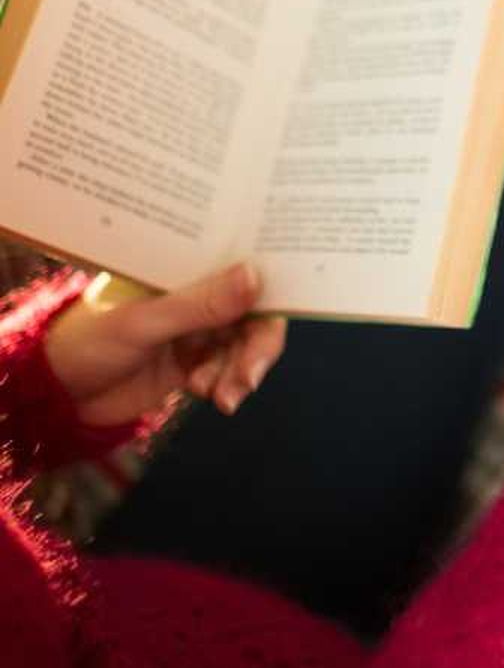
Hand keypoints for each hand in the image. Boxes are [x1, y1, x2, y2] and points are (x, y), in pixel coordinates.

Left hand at [43, 262, 285, 428]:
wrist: (58, 394)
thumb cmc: (88, 341)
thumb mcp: (144, 323)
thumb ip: (200, 304)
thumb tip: (256, 276)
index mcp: (185, 270)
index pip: (242, 270)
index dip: (271, 288)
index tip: (280, 314)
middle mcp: (197, 296)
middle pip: (252, 316)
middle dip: (256, 349)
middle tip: (248, 378)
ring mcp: (196, 331)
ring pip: (242, 348)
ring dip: (240, 373)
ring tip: (222, 397)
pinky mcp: (192, 364)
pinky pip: (226, 371)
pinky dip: (225, 385)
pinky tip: (205, 393)